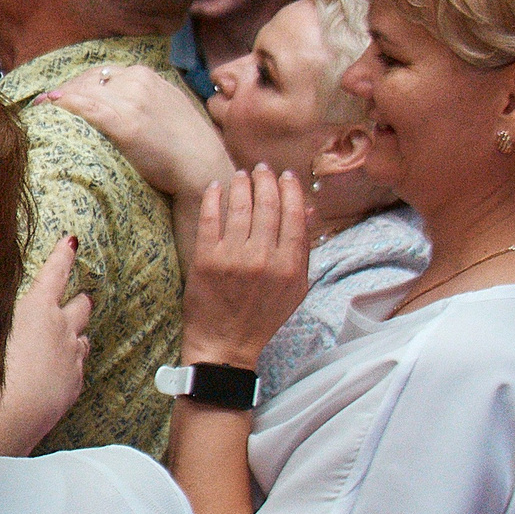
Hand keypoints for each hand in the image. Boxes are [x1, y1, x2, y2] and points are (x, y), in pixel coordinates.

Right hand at [0, 236, 92, 454]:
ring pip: (84, 337)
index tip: (72, 242)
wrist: (7, 418)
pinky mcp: (74, 386)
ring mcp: (72, 358)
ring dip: (74, 334)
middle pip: (82, 305)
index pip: (56, 273)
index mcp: (38, 309)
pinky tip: (54, 373)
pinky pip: (78, 367)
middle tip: (74, 298)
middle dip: (78, 299)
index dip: (64, 256)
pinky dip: (69, 363)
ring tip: (62, 339)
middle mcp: (61, 329)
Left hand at [42, 66, 229, 201]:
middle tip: (42, 104)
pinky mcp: (125, 123)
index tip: (59, 95)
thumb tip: (110, 102)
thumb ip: (140, 98)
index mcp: (146, 75)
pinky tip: (50, 107)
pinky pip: (87, 108)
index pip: (101, 74)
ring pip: (83, 92)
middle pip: (87, 80)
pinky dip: (66, 105)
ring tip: (39, 109)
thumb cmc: (183, 144)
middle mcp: (137, 81)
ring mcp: (131, 101)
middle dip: (64, 91)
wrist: (201, 165)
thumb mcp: (164, 106)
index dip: (76, 85)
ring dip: (58, 99)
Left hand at [183, 165, 310, 366]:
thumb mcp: (294, 288)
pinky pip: (210, 219)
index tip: (286, 175)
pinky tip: (216, 187)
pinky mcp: (206, 260)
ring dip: (241, 185)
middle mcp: (263, 259)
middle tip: (261, 168)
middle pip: (267, 206)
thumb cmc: (262, 316)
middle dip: (265, 180)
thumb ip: (302, 249)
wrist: (225, 344)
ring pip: (240, 208)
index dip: (290, 189)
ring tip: (241, 174)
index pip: (294, 215)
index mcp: (289, 266)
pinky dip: (214, 198)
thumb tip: (309, 209)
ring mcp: (233, 258)